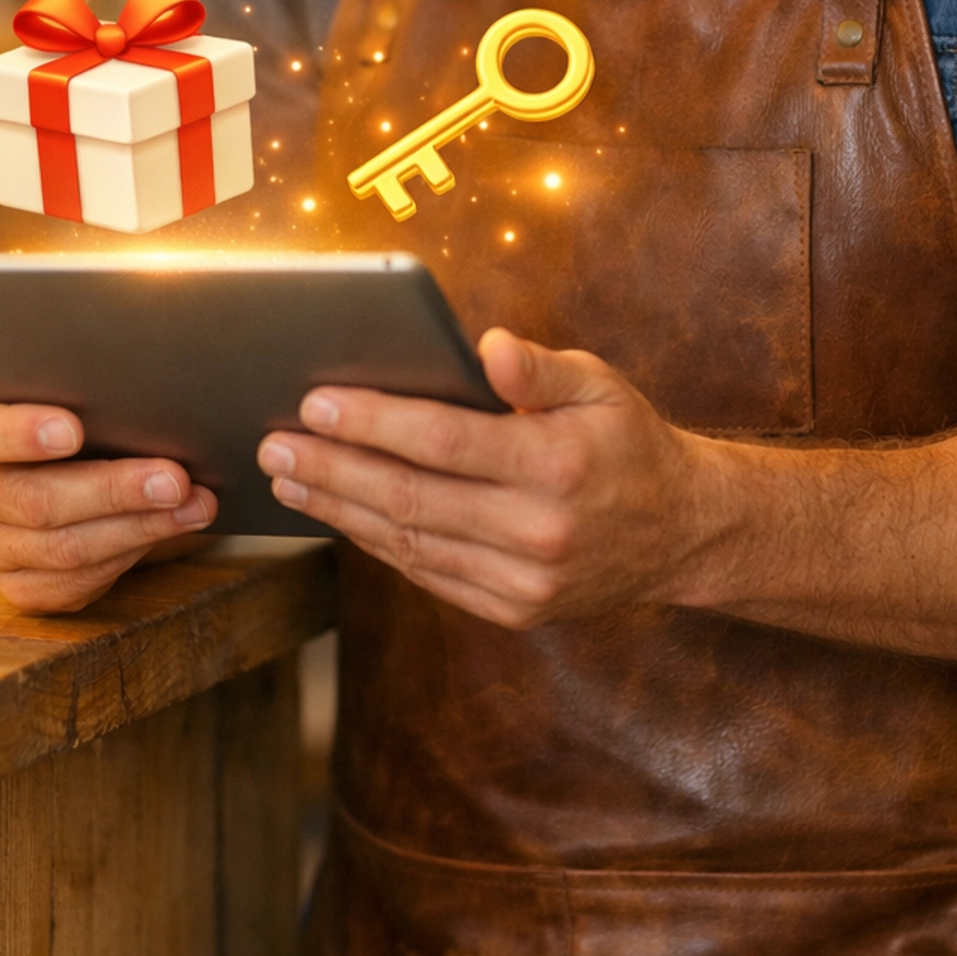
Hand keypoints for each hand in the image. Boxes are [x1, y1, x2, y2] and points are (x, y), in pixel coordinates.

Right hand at [0, 386, 217, 613]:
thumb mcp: (68, 373)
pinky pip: (73, 585)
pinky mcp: (19, 585)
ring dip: (139, 527)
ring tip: (197, 503)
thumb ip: (87, 368)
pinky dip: (130, 557)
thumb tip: (145, 347)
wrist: (65, 452)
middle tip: (175, 478)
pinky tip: (173, 529)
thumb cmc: (76, 398)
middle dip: (112, 490)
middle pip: (33, 501)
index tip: (72, 429)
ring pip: (62, 551)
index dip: (19, 432)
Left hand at [255, 328, 708, 627]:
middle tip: (274, 443)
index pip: (445, 441)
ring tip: (289, 476)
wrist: (682, 533)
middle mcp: (540, 530)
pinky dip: (378, 543)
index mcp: (558, 463)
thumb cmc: (627, 441)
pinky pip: (429, 573)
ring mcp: (526, 580)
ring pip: (412, 542)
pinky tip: (341, 513)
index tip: (315, 401)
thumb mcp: (599, 385)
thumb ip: (538, 367)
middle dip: (334, 467)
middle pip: (413, 497)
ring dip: (340, 509)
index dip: (374, 421)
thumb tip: (486, 346)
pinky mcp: (515, 608)